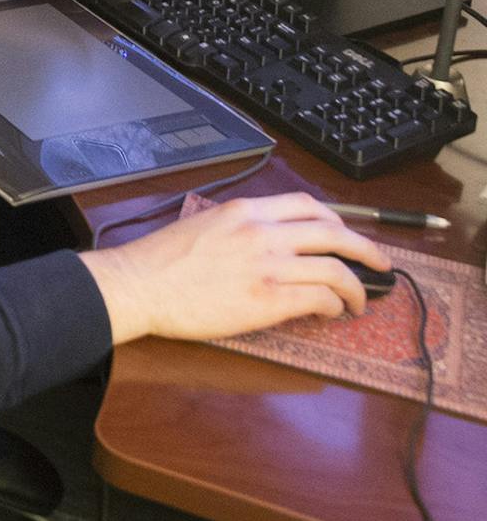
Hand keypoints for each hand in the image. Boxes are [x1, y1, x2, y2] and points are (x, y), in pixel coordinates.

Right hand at [81, 193, 390, 344]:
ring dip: (356, 288)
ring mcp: (267, 265)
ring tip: (359, 301)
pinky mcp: (268, 299)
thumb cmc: (161, 260)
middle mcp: (262, 232)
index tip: (347, 235)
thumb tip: (267, 243)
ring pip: (335, 269)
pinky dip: (335, 306)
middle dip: (366, 250)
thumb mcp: (204, 225)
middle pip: (334, 234)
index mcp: (245, 211)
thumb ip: (240, 228)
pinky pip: (320, 298)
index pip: (307, 206)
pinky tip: (331, 313)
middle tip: (380, 265)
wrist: (140, 284)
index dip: (337, 222)